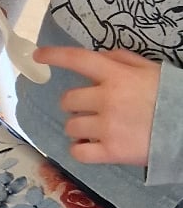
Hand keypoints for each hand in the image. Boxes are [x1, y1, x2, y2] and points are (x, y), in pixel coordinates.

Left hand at [37, 46, 161, 166]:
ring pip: (70, 126)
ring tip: (95, 129)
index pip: (78, 59)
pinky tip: (89, 146)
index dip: (55, 56)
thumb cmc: (171, 96)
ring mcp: (107, 127)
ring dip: (78, 127)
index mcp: (117, 75)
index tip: (38, 55)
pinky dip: (80, 149)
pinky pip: (78, 152)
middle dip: (74, 104)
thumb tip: (99, 56)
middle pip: (68, 100)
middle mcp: (107, 99)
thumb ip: (123, 60)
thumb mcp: (151, 69)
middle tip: (89, 108)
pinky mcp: (111, 152)